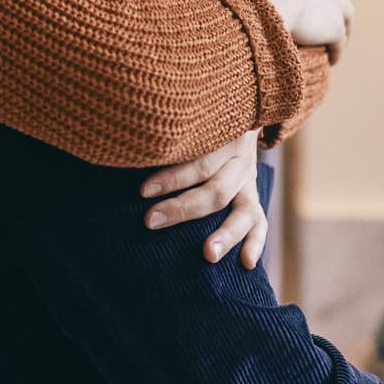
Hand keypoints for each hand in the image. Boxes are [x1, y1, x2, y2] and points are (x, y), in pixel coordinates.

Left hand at [140, 131, 267, 267]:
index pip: (199, 161)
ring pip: (244, 210)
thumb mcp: (188, 124)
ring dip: (226, 234)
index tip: (143, 191)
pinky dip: (256, 243)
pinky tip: (246, 264)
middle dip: (183, 208)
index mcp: (223, 138)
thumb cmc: (195, 125)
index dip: (171, 177)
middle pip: (217, 189)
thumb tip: (123, 149)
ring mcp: (248, 181)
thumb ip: (167, 138)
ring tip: (208, 255)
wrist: (237, 119)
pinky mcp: (252, 197)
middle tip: (151, 221)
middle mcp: (239, 160)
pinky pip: (260, 223)